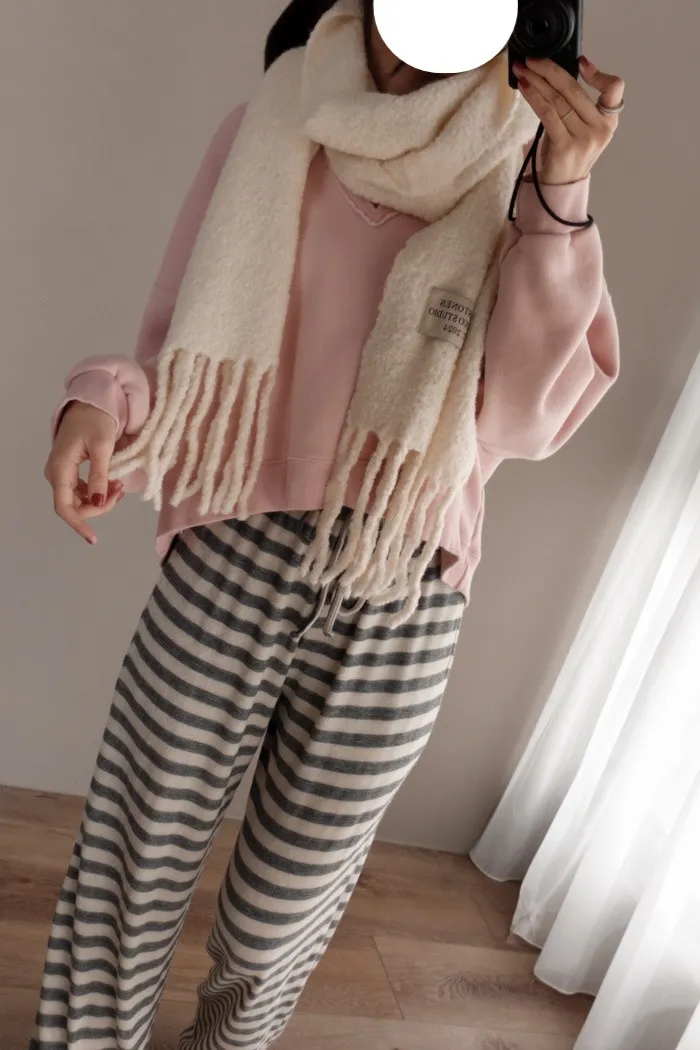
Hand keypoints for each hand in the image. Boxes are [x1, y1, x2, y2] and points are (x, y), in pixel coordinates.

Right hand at [44, 402, 122, 544]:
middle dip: (98, 507)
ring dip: (100, 500)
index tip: (93, 539)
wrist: (91, 402)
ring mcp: (62, 473)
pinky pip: (82, 490)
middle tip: (120, 492)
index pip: (64, 507)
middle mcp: (56, 474)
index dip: (78, 525)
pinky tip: (112, 484)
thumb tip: (98, 503)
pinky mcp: (70, 471)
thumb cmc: (96, 420)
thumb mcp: (102, 447)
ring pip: (79, 500)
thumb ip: (100, 476)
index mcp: (60, 469)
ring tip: (119, 486)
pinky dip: (98, 492)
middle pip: (74, 506)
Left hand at [513, 56, 623, 184]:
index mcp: (608, 122)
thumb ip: (578, 106)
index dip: (598, 73)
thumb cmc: (568, 154)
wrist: (561, 187)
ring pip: (558, 100)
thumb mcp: (582, 129)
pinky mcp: (565, 147)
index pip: (614, 89)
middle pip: (574, 90)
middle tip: (532, 59)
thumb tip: (555, 74)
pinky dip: (534, 97)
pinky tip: (525, 87)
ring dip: (536, 81)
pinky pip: (548, 114)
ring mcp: (584, 139)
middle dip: (550, 70)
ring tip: (522, 70)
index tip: (580, 62)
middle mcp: (600, 129)